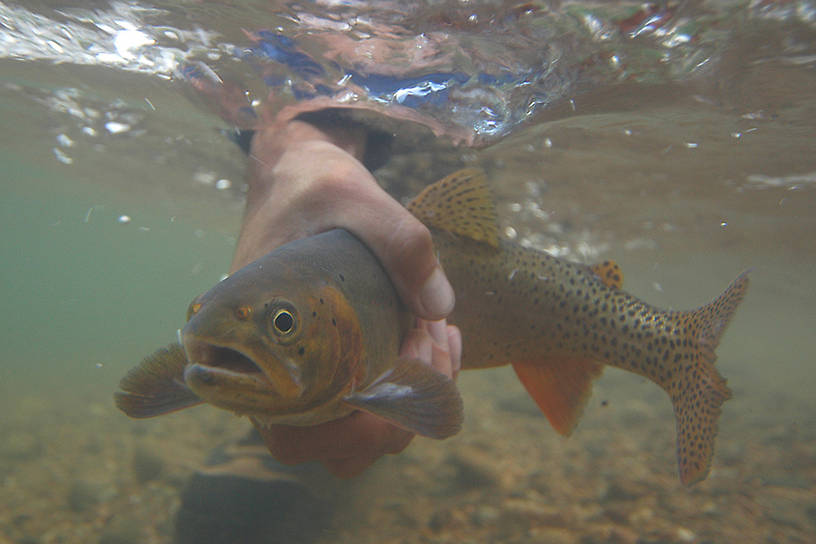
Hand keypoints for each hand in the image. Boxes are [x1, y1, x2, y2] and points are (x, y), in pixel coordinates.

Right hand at [234, 118, 459, 475]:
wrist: (299, 174)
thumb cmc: (312, 186)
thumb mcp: (353, 195)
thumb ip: (400, 240)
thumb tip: (439, 309)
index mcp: (252, 345)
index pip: (291, 431)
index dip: (351, 429)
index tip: (398, 376)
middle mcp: (273, 371)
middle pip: (336, 444)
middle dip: (399, 410)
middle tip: (429, 342)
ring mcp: (305, 368)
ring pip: (359, 429)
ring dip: (413, 398)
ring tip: (436, 334)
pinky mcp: (332, 357)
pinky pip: (371, 397)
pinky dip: (415, 380)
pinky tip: (438, 332)